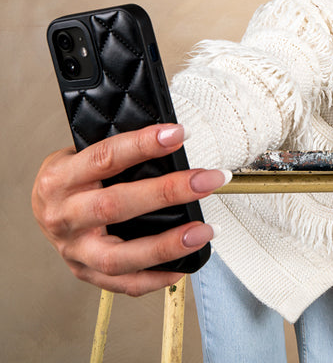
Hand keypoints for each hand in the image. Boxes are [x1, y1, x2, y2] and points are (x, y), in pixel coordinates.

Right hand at [32, 124, 228, 295]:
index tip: (179, 134)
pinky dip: (155, 278)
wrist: (39, 208)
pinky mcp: (85, 272)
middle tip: (207, 181)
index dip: (144, 145)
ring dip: (167, 245)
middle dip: (168, 192)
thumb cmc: (70, 177)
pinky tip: (182, 266)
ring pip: (120, 256)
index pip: (105, 157)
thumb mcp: (79, 154)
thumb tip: (171, 139)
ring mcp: (74, 250)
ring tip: (204, 231)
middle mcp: (64, 216)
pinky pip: (123, 284)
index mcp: (61, 178)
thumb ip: (117, 153)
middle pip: (116, 206)